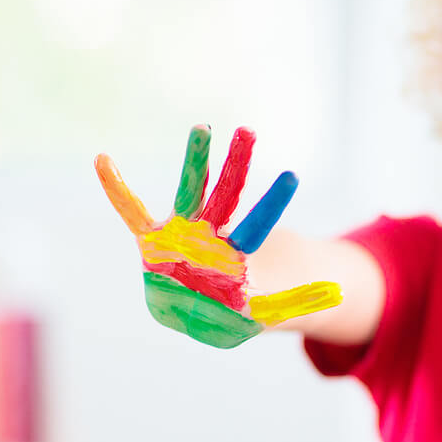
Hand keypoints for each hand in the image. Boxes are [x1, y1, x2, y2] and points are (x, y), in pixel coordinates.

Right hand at [95, 125, 341, 348]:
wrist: (196, 314)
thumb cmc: (233, 312)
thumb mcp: (268, 312)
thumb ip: (297, 301)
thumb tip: (338, 293)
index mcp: (237, 253)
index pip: (257, 223)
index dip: (272, 202)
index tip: (290, 176)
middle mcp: (211, 235)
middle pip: (226, 195)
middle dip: (236, 164)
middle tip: (248, 130)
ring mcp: (181, 234)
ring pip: (189, 191)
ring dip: (195, 160)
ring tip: (203, 127)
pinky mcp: (153, 241)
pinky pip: (132, 213)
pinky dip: (117, 189)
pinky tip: (103, 160)